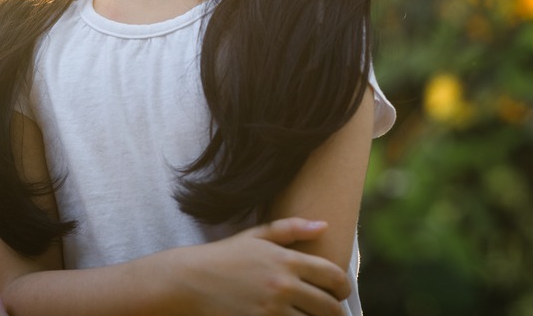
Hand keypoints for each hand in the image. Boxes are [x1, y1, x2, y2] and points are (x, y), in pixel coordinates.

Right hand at [170, 217, 350, 315]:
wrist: (190, 280)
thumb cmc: (224, 257)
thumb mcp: (256, 236)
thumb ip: (291, 229)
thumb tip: (323, 225)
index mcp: (286, 260)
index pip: (332, 276)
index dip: (343, 287)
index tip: (341, 293)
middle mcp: (283, 285)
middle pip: (328, 306)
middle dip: (335, 312)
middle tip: (332, 313)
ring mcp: (272, 309)